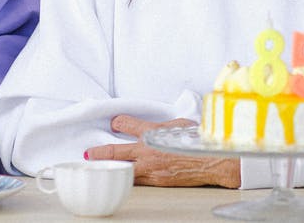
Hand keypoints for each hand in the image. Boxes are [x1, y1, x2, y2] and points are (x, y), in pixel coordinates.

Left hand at [84, 115, 239, 187]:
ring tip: (100, 168)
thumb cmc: (198, 142)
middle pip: (116, 153)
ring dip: (111, 169)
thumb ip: (155, 126)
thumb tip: (139, 124)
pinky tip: (123, 177)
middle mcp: (150, 152)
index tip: (113, 122)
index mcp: (154, 134)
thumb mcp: (176, 125)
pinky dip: (129, 177)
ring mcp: (152, 169)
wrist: (214, 161)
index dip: (117, 122)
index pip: (128, 125)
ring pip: (124, 170)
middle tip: (90, 153)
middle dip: (99, 153)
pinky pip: (138, 180)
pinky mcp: (157, 181)